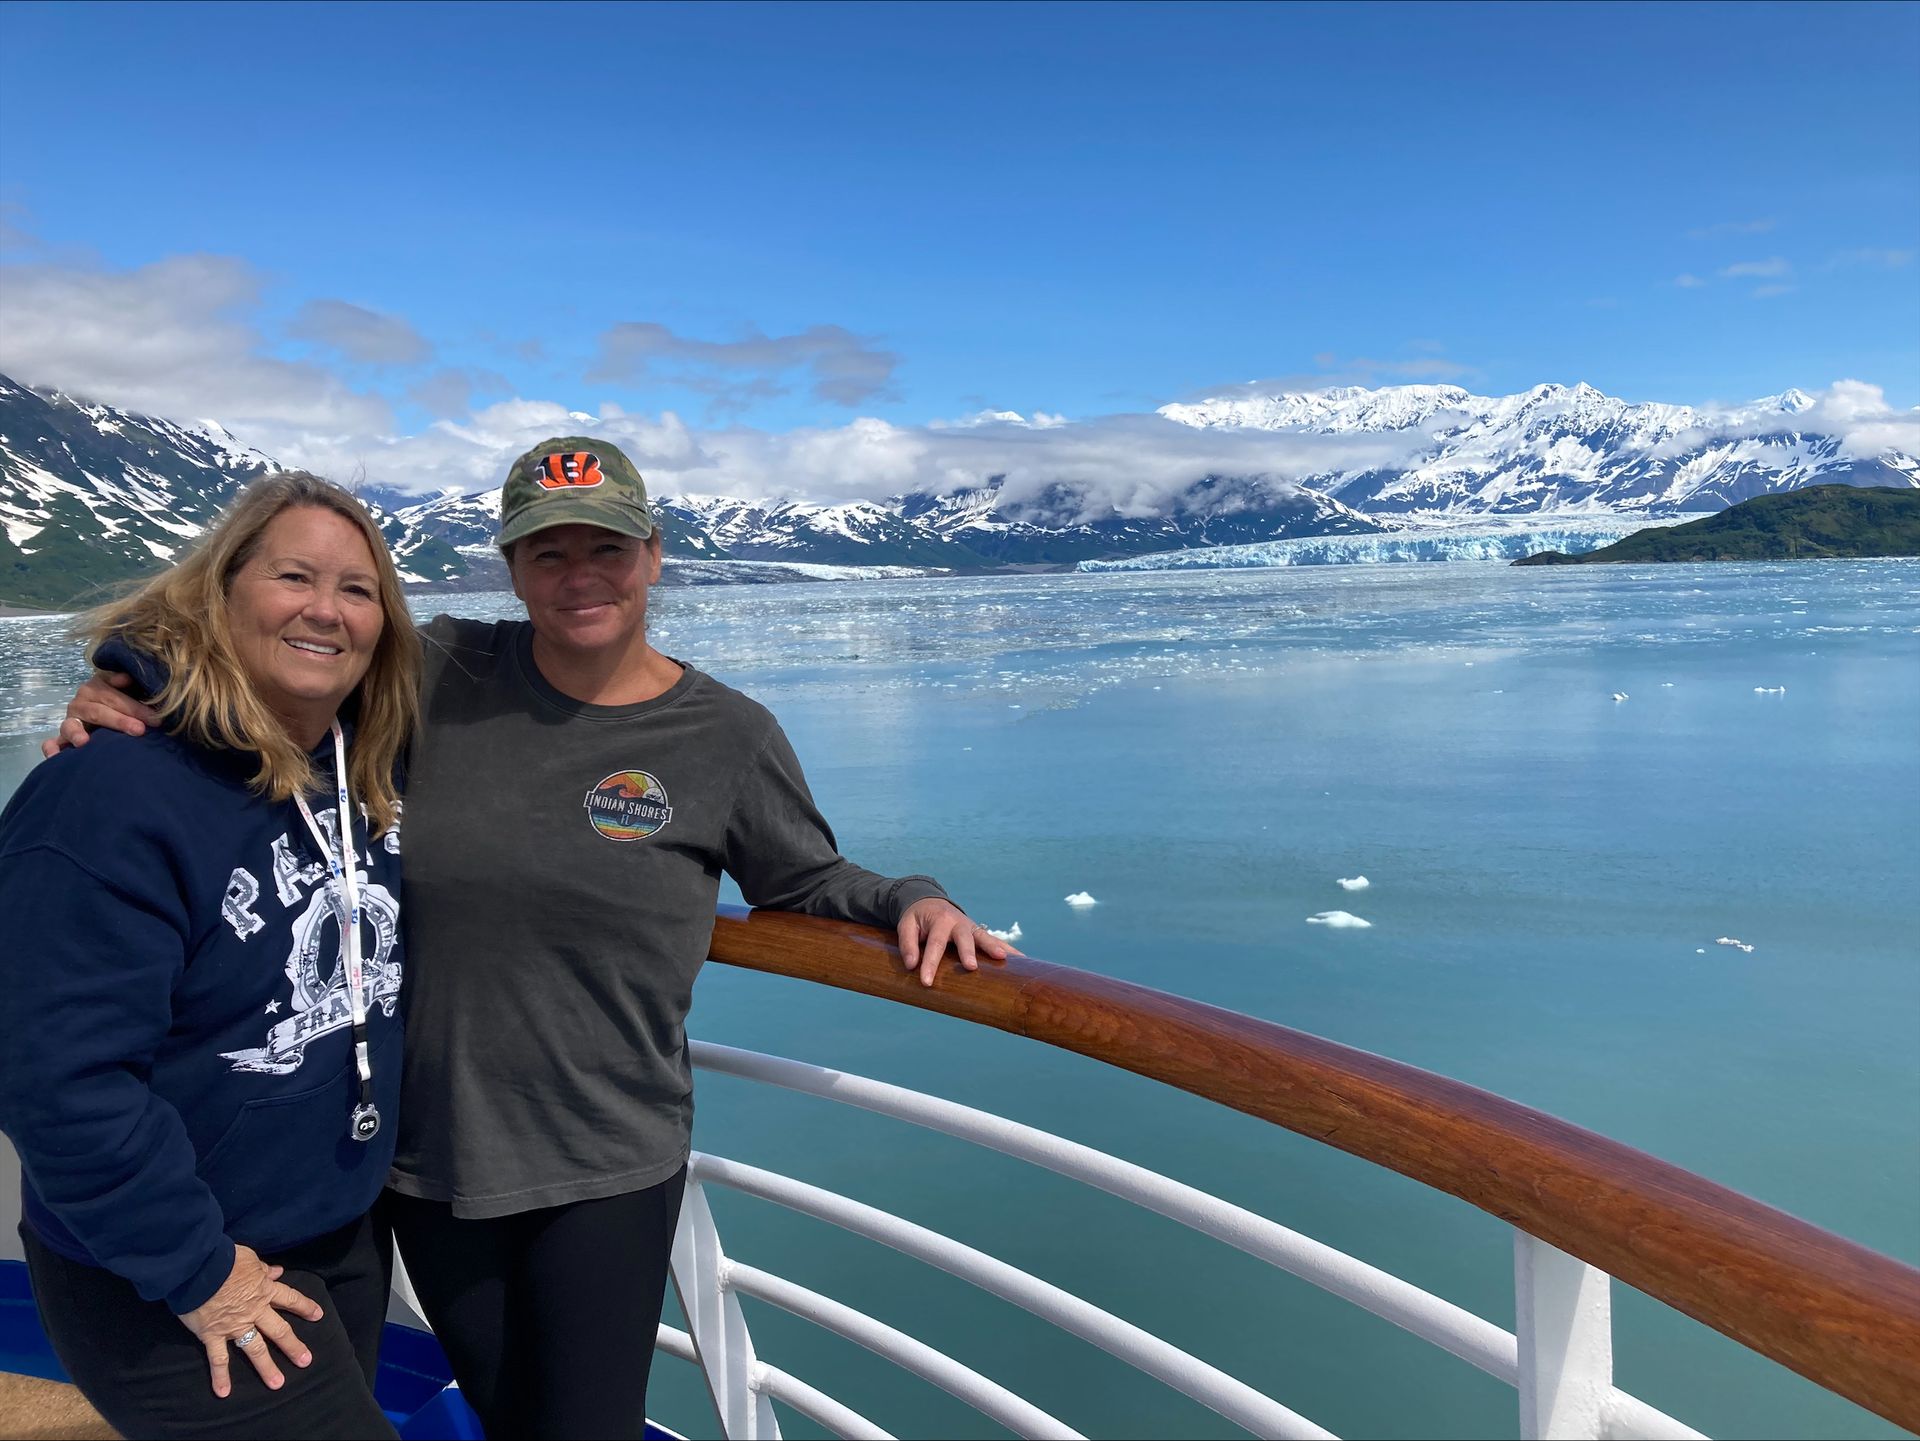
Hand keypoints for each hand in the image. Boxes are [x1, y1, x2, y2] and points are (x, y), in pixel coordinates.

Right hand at [39, 670, 157, 758]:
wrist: (111, 709)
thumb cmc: (127, 700)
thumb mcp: (131, 687)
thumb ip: (131, 682)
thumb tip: (125, 678)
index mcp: (97, 687)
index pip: (114, 696)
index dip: (135, 707)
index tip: (156, 719)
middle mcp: (81, 702)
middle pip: (98, 711)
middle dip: (119, 721)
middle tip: (139, 730)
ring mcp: (71, 720)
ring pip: (70, 725)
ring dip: (76, 733)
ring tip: (84, 742)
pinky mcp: (62, 737)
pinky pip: (52, 742)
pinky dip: (51, 748)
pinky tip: (55, 756)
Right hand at [177, 1244, 323, 1397]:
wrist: (198, 1267)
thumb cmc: (223, 1258)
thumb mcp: (249, 1258)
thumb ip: (262, 1268)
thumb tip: (277, 1272)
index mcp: (264, 1290)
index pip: (290, 1299)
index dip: (305, 1306)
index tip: (318, 1315)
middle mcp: (254, 1311)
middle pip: (279, 1330)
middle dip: (293, 1346)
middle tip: (306, 1361)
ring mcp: (234, 1326)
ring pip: (255, 1349)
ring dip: (266, 1367)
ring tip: (277, 1384)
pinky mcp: (213, 1335)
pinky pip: (218, 1358)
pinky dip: (220, 1376)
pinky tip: (224, 1392)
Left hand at [897, 897, 1023, 987]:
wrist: (930, 902)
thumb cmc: (918, 918)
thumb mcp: (906, 925)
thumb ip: (907, 943)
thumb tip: (911, 965)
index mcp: (939, 920)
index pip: (934, 944)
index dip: (930, 963)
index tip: (926, 982)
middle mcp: (958, 922)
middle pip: (964, 938)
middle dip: (968, 952)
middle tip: (972, 967)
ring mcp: (972, 928)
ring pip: (985, 937)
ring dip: (994, 947)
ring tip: (1005, 958)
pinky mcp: (979, 934)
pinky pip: (995, 940)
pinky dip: (1008, 949)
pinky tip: (1022, 960)